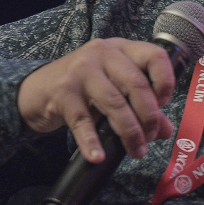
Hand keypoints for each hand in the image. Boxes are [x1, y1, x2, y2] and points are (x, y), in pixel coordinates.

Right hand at [17, 38, 174, 162]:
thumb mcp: (114, 88)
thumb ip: (142, 105)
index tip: (164, 104)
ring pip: (115, 103)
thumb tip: (166, 131)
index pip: (154, 56)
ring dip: (129, 132)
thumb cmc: (84, 87)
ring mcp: (81, 70)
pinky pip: (83, 121)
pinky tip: (98, 156)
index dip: (164, 81)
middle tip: (151, 137)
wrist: (37, 90)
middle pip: (136, 84)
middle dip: (149, 116)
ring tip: (136, 150)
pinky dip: (92, 142)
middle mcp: (103, 53)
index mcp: (121, 48)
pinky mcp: (63, 92)